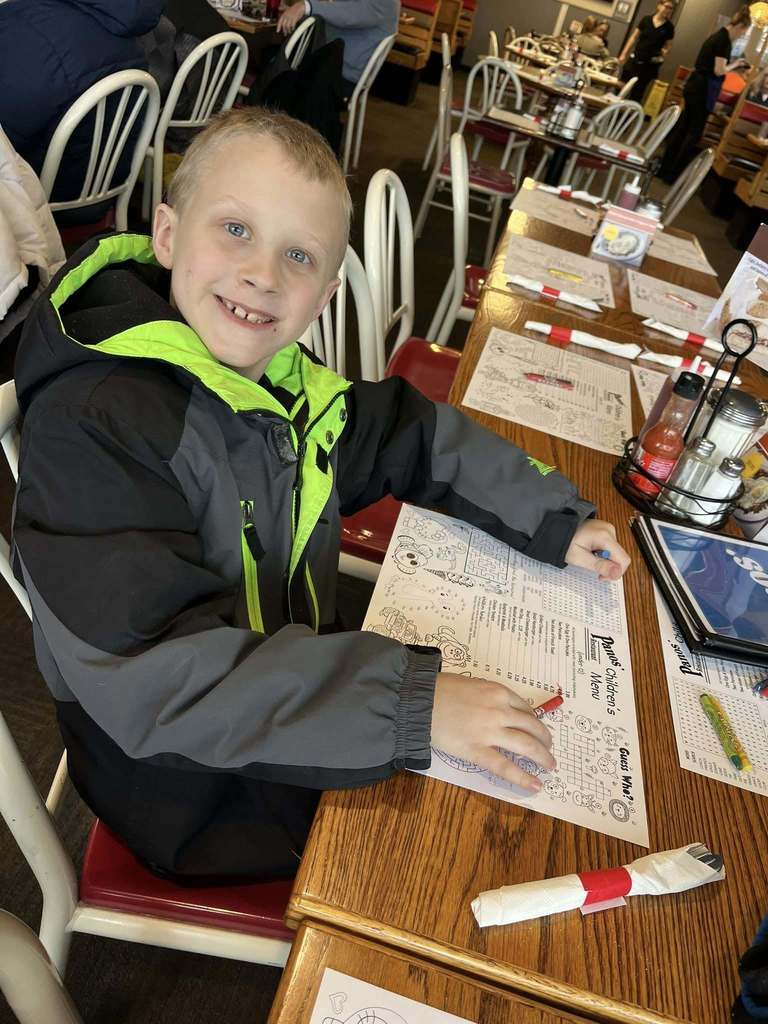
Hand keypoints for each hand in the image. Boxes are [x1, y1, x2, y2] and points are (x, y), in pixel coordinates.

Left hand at [277, 3, 304, 32]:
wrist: (299, 7)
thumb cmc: (293, 10)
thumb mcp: (287, 10)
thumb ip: (283, 13)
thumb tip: (280, 15)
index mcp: (284, 14)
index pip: (280, 21)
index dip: (278, 27)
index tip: (277, 31)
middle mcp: (286, 16)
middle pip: (284, 25)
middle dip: (284, 30)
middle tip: (285, 34)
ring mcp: (290, 17)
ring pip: (287, 26)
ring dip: (288, 30)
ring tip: (289, 32)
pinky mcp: (294, 19)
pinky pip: (292, 25)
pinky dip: (292, 28)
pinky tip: (293, 29)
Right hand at [431, 672, 554, 790]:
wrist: (418, 701)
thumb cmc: (438, 690)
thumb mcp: (469, 684)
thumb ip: (486, 696)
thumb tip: (496, 708)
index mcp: (497, 692)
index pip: (525, 708)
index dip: (534, 720)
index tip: (536, 728)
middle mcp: (500, 711)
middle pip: (532, 727)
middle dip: (544, 739)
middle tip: (549, 747)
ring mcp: (490, 732)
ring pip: (526, 745)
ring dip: (542, 756)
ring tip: (550, 765)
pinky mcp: (478, 751)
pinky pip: (506, 766)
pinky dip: (523, 777)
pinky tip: (536, 784)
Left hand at [565, 519, 629, 581]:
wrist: (556, 528)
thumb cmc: (564, 541)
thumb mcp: (579, 558)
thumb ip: (599, 566)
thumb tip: (616, 573)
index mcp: (604, 536)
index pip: (624, 560)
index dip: (616, 572)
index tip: (602, 576)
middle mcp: (609, 530)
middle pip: (620, 557)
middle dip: (608, 566)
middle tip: (591, 566)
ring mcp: (608, 529)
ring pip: (615, 553)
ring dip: (604, 560)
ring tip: (588, 556)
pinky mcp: (606, 531)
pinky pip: (610, 547)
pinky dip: (602, 553)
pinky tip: (591, 551)